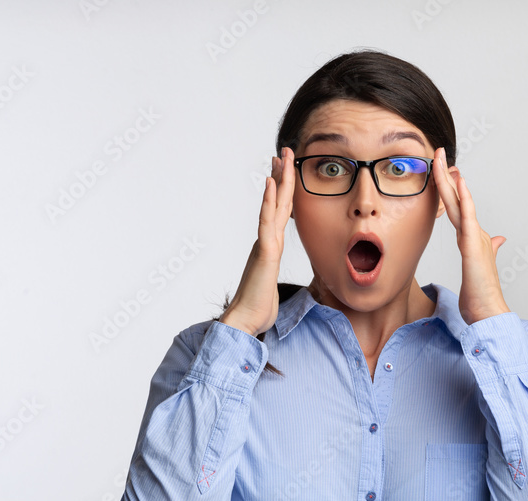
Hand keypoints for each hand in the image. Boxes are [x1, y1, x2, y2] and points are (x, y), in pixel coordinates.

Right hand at [220, 147, 295, 335]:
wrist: (244, 322)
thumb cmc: (257, 308)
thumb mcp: (271, 286)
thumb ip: (271, 276)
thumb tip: (271, 277)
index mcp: (270, 247)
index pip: (280, 213)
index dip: (282, 190)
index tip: (282, 170)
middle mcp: (267, 240)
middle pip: (278, 202)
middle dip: (282, 175)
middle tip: (283, 151)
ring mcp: (266, 244)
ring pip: (275, 205)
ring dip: (279, 179)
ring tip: (281, 156)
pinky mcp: (265, 252)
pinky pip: (268, 221)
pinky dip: (270, 200)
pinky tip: (271, 182)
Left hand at [432, 147, 510, 324]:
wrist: (488, 311)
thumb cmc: (481, 294)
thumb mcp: (480, 266)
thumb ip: (489, 250)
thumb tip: (499, 239)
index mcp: (471, 238)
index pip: (457, 207)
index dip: (450, 187)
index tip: (445, 170)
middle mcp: (474, 234)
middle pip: (456, 199)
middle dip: (447, 175)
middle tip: (439, 152)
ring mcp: (474, 238)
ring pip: (460, 203)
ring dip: (451, 180)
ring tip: (444, 160)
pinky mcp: (474, 246)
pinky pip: (468, 218)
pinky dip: (465, 200)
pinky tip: (460, 184)